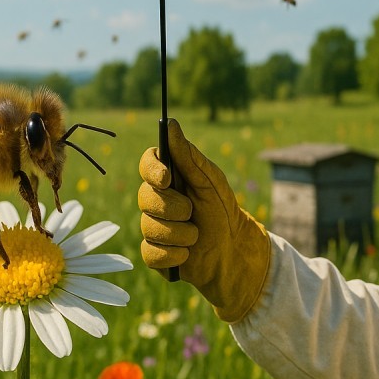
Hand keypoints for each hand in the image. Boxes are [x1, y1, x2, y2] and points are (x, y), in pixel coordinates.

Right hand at [138, 119, 269, 322]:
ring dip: (180, 234)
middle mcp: (156, 200)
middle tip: (192, 212)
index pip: (147, 164)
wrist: (233, 250)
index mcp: (169, 178)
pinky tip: (187, 254)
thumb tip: (171, 123)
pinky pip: (151, 253)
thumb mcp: (210, 181)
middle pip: (145, 197)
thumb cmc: (222, 211)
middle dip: (173, 207)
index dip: (152, 170)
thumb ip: (189, 156)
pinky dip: (174, 255)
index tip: (167, 177)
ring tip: (196, 235)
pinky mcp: (154, 253)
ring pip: (149, 227)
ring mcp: (153, 227)